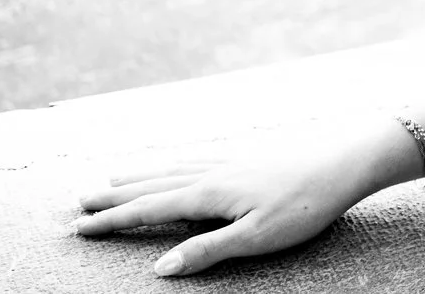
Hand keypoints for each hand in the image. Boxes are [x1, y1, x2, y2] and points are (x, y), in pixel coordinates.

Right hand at [73, 121, 406, 277]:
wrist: (346, 163)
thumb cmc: (305, 205)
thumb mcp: (256, 238)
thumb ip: (206, 250)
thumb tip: (160, 267)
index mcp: (210, 193)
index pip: (149, 209)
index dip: (114, 220)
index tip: (79, 226)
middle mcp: (214, 171)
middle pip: (153, 185)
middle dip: (115, 196)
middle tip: (80, 202)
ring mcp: (231, 161)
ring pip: (173, 168)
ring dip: (140, 176)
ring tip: (114, 178)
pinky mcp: (250, 157)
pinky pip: (198, 158)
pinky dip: (174, 162)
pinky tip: (176, 162)